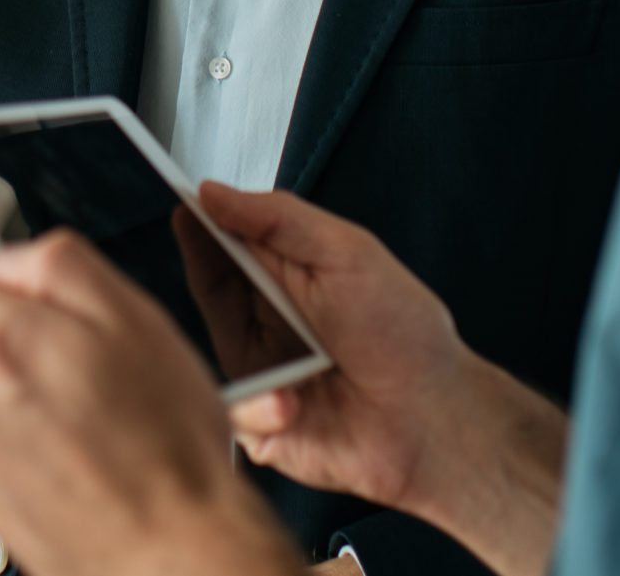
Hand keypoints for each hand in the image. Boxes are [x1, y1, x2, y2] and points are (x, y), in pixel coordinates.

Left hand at [0, 232, 302, 575]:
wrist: (173, 546)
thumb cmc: (166, 444)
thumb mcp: (136, 316)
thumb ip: (59, 265)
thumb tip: (12, 260)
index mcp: (1, 341)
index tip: (27, 307)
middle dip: (19, 350)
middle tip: (87, 375)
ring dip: (20, 405)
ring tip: (88, 428)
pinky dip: (18, 454)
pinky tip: (70, 463)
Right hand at [201, 185, 566, 573]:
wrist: (436, 419)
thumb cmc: (404, 334)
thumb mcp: (346, 254)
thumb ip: (279, 218)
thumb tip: (212, 191)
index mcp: (286, 277)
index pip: (226, 242)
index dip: (202, 223)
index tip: (184, 201)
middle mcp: (266, 322)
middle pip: (209, 287)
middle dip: (206, 269)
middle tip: (215, 255)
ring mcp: (260, 375)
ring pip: (204, 348)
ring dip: (239, 337)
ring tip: (286, 338)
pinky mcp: (259, 428)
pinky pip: (233, 412)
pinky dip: (260, 405)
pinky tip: (293, 402)